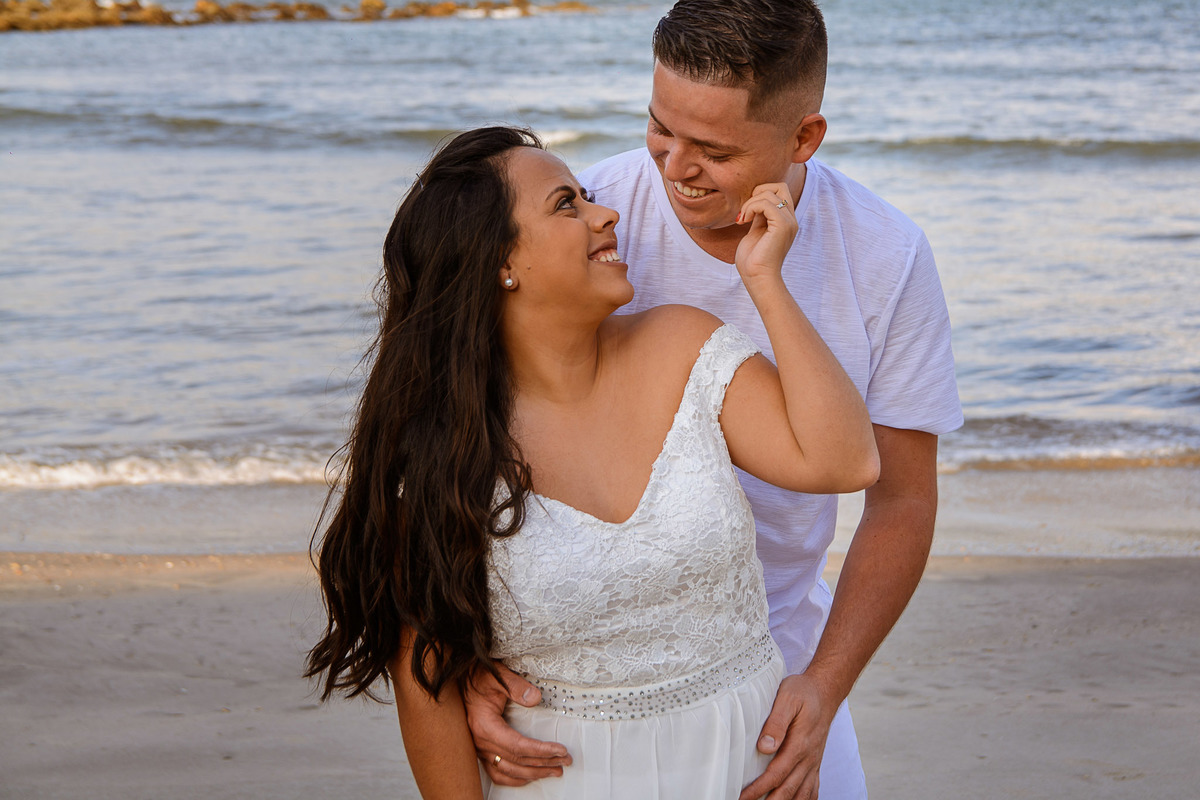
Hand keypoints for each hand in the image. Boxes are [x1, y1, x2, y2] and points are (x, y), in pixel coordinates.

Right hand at [463, 662, 571, 785]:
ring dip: (534, 773)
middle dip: (544, 763)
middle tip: (565, 761)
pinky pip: (497, 773)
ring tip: (554, 770)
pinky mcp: (482, 750)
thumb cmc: (479, 678)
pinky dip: (515, 779)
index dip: (541, 750)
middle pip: (517, 761)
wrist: (462, 681)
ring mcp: (480, 749)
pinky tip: (530, 777)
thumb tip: (535, 698)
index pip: (518, 746)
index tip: (560, 750)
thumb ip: (516, 686)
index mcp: (485, 726)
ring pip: (509, 771)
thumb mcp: (497, 675)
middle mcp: (481, 742)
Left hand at [734, 183, 798, 285]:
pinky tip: (744, 221)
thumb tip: (754, 202)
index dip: (760, 193)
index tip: (747, 212)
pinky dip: (751, 208)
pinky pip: (766, 203)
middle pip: (779, 186)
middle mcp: (791, 219)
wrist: (757, 277)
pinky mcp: (782, 226)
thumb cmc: (753, 260)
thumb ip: (759, 216)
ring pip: (769, 194)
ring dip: (750, 203)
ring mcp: (789, 222)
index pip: (779, 190)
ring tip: (742, 219)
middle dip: (758, 192)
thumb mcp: (756, 231)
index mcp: (786, 220)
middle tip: (746, 211)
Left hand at [738, 674, 835, 799]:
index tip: (742, 797)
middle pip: (788, 790)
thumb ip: (776, 722)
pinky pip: (812, 790)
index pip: (776, 774)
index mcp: (800, 744)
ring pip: (801, 794)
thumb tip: (765, 747)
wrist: (825, 692)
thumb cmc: (803, 692)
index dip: (758, 789)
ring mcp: (813, 763)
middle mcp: (808, 758)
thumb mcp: (787, 698)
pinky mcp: (815, 763)